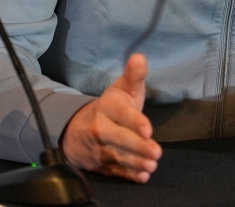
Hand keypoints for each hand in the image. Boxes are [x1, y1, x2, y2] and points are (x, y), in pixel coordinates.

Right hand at [61, 54, 161, 181]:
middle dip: (138, 146)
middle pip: (120, 138)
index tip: (148, 130)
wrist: (78, 127)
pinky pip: (114, 171)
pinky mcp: (101, 164)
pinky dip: (127, 175)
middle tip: (156, 152)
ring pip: (118, 156)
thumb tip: (140, 57)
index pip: (122, 114)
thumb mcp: (122, 88)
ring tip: (152, 165)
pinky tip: (141, 177)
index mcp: (108, 107)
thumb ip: (134, 76)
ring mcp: (100, 148)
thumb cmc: (111, 106)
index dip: (135, 122)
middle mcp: (101, 128)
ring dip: (135, 162)